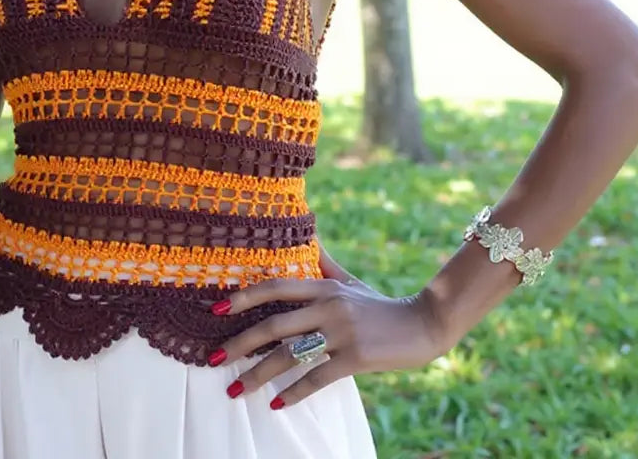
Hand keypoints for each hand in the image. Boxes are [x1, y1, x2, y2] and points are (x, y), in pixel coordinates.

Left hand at [211, 242, 446, 409]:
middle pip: (274, 325)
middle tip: (214, 358)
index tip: (216, 309)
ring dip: (259, 375)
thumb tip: (308, 232)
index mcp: (323, 286)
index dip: (244, 297)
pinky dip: (295, 393)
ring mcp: (342, 332)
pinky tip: (277, 405)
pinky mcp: (356, 357)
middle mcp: (328, 305)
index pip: (275, 287)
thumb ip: (324, 263)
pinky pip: (318, 378)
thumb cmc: (380, 305)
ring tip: (236, 390)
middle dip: (240, 344)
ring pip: (290, 355)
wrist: (423, 324)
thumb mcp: (350, 281)